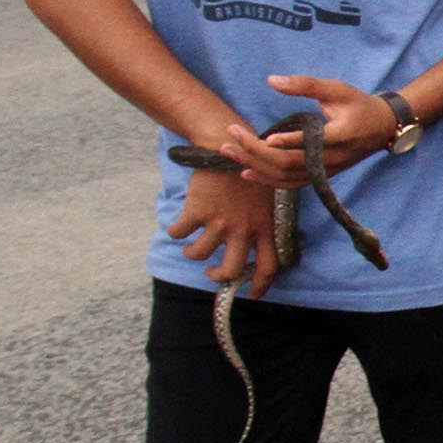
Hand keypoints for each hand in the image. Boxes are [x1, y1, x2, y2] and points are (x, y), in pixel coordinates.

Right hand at [166, 163, 283, 294]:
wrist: (226, 148)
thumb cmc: (248, 172)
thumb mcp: (267, 199)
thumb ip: (261, 222)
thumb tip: (252, 242)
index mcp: (264, 227)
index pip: (268, 266)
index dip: (260, 286)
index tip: (251, 295)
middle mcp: (243, 229)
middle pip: (231, 270)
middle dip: (218, 276)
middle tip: (212, 271)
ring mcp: (220, 222)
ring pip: (199, 254)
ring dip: (191, 253)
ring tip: (190, 247)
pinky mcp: (198, 211)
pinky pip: (179, 233)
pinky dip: (174, 232)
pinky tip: (177, 227)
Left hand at [223, 74, 390, 184]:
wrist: (382, 127)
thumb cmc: (358, 104)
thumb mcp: (336, 88)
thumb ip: (305, 84)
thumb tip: (271, 80)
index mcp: (341, 135)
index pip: (312, 144)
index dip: (288, 142)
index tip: (263, 137)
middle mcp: (333, 158)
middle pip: (290, 164)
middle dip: (256, 153)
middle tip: (230, 138)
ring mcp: (326, 171)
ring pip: (287, 177)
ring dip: (256, 167)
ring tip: (230, 152)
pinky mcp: (320, 176)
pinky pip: (290, 183)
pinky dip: (267, 180)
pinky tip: (247, 173)